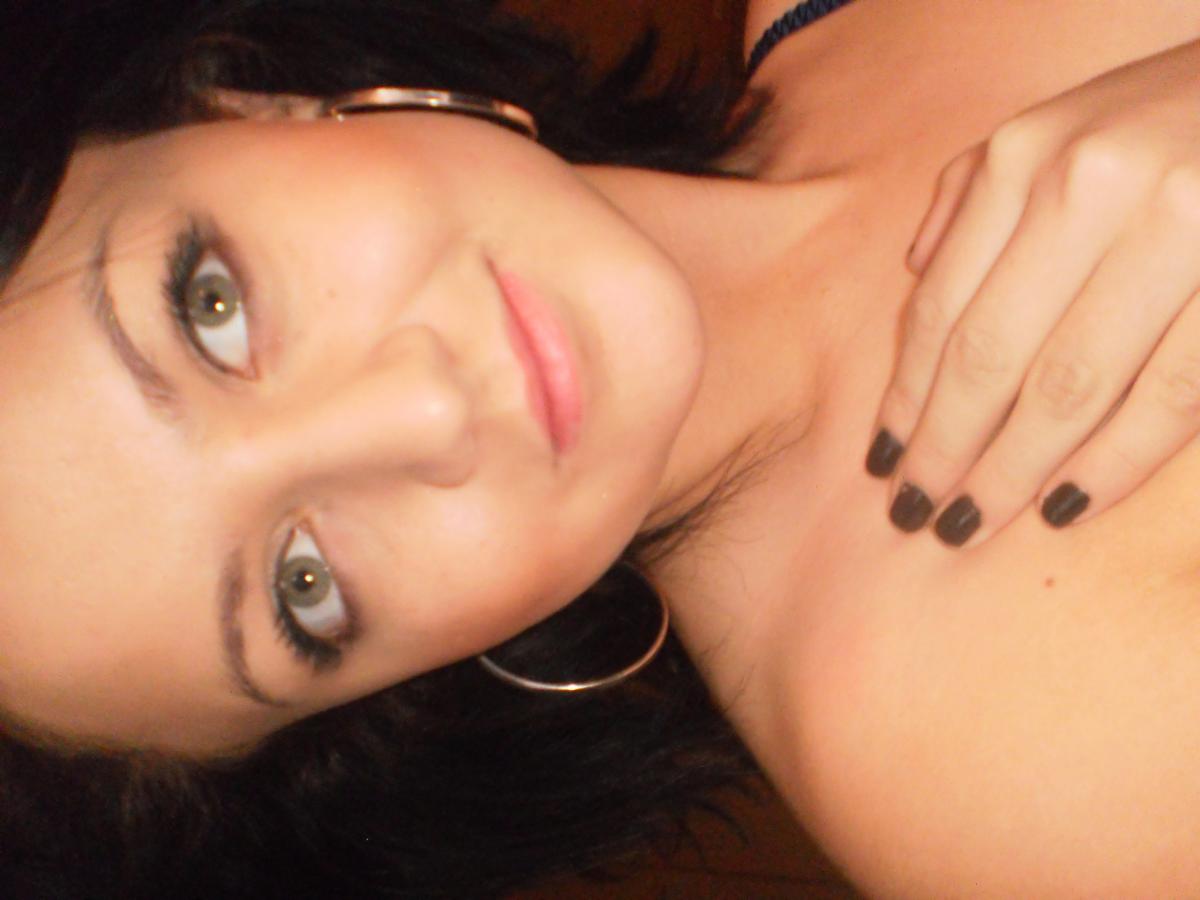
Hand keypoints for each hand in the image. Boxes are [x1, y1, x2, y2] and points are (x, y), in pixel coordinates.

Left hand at [867, 38, 1199, 546]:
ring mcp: (1177, 231)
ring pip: (1070, 385)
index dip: (907, 397)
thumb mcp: (1056, 129)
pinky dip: (1114, 462)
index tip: (883, 459)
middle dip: (945, 448)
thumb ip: (977, 191)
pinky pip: (1169, 395)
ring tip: (968, 524)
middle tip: (914, 512)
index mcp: (1026, 156)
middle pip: (990, 356)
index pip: (941, 307)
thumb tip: (913, 270)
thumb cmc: (1160, 118)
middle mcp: (1090, 188)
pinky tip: (1066, 505)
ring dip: (1011, 471)